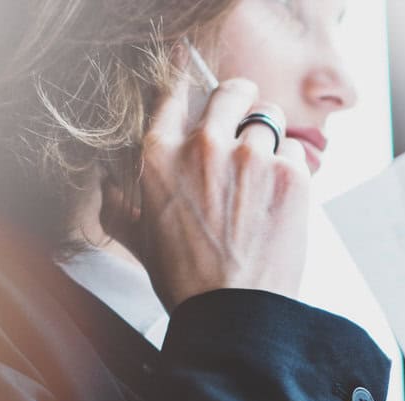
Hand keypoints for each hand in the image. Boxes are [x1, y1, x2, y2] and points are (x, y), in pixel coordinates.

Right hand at [102, 77, 311, 307]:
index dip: (189, 83)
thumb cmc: (184, 282)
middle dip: (241, 100)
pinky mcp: (291, 174)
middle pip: (231, 92)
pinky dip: (293, 172)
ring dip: (270, 138)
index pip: (175, 93)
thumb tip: (108, 185)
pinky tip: (280, 202)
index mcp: (159, 155)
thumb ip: (121, 202)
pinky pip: (296, 154)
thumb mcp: (138, 238)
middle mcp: (204, 145)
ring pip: (271, 119)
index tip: (198, 82)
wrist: (232, 315)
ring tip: (266, 171)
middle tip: (248, 114)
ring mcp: (251, 156)